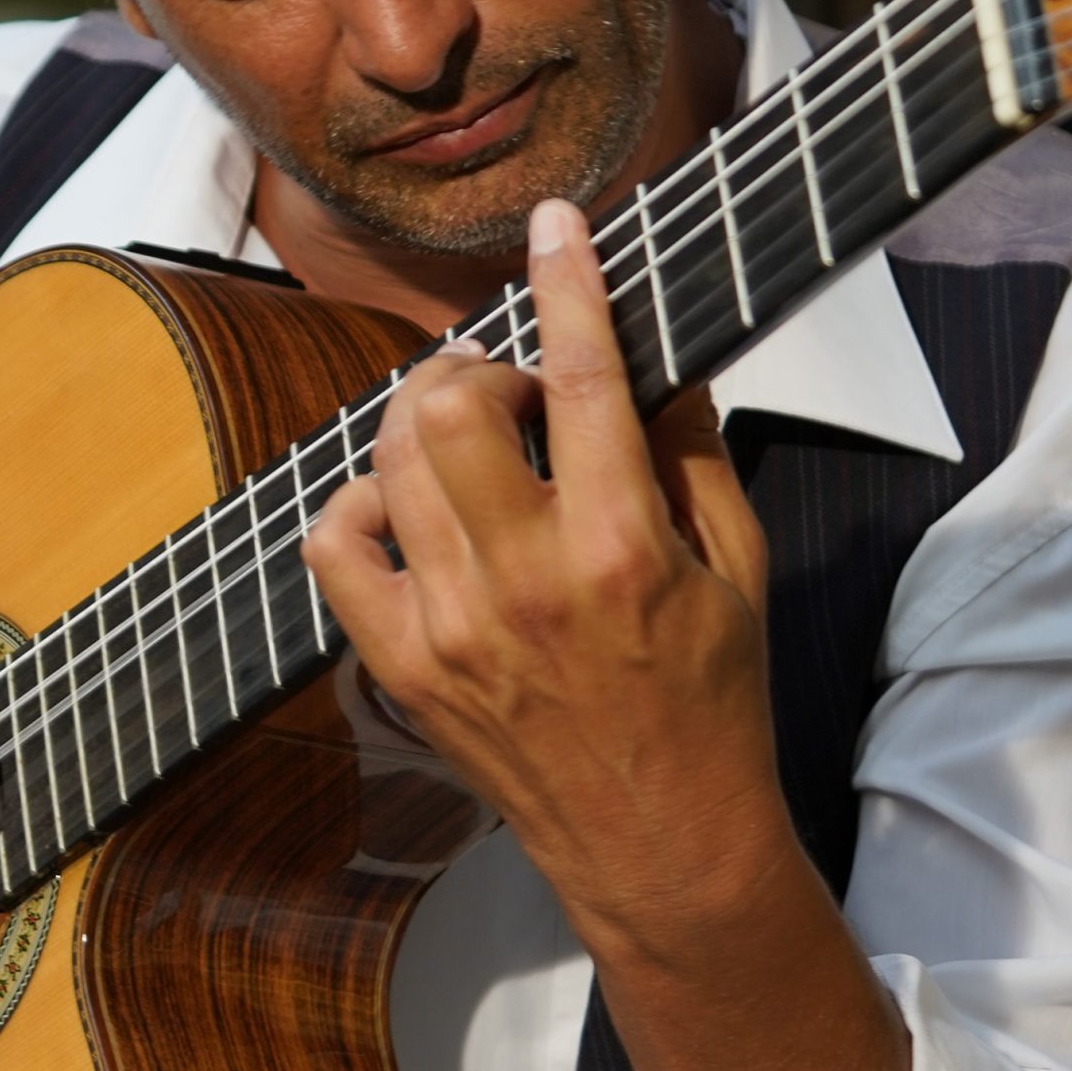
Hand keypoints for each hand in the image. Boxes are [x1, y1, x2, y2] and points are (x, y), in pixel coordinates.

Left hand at [303, 197, 785, 939]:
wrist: (660, 844)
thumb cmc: (710, 706)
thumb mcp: (738, 569)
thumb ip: (693, 452)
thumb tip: (659, 353)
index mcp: (622, 548)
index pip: (583, 375)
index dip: (566, 280)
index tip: (557, 226)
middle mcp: (526, 581)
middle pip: (450, 405)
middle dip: (477, 367)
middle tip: (511, 389)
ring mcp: (449, 627)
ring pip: (389, 461)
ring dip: (423, 422)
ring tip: (467, 439)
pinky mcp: (401, 668)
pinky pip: (333, 547)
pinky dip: (357, 505)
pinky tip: (405, 510)